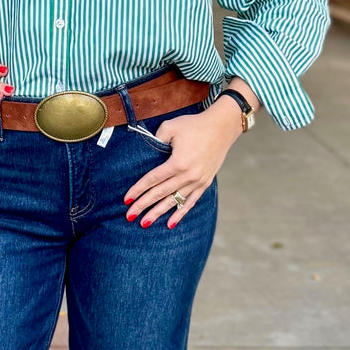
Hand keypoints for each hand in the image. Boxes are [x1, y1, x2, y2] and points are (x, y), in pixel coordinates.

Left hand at [123, 97, 247, 229]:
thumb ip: (156, 140)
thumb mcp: (170, 127)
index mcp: (178, 162)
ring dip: (158, 213)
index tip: (127, 199)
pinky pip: (190, 202)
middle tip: (129, 216)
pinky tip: (170, 224)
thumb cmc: (194, 125)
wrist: (222, 127)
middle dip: (143, 206)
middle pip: (160, 194)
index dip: (138, 190)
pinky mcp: (205, 183)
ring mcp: (197, 181)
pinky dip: (180, 214)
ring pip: (174, 201)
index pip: (153, 180)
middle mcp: (188, 175)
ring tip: (144, 224)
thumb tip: (146, 152)